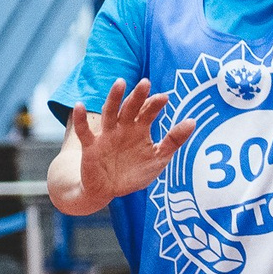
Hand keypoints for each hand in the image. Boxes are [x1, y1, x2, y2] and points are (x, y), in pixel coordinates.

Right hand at [71, 80, 194, 203]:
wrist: (108, 191)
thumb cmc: (134, 173)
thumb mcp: (158, 158)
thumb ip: (174, 140)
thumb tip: (193, 121)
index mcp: (139, 129)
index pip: (147, 112)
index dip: (154, 104)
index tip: (164, 97)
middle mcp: (123, 128)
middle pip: (130, 108)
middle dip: (137, 95)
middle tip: (145, 82)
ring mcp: (106, 135)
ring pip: (109, 113)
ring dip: (114, 98)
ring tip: (120, 83)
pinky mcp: (91, 146)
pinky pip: (84, 131)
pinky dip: (80, 119)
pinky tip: (79, 105)